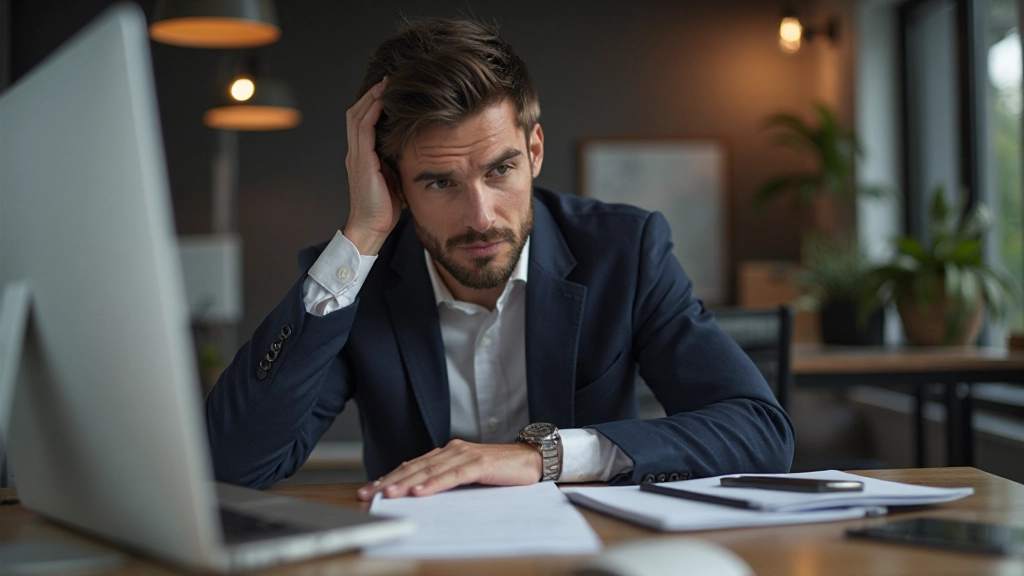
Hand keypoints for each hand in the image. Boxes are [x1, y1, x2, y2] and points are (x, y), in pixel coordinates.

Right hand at [342, 78, 401, 255]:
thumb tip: (417, 149)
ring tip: (386, 83)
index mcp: (362, 157)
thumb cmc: (385, 209)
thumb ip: (398, 162)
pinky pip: (363, 130)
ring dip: (372, 98)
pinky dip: (372, 112)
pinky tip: (384, 101)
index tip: (391, 90)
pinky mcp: (361, 162)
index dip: (373, 104)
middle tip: (389, 79)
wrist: (372, 228)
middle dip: (372, 94)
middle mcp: (356, 153)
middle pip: (356, 113)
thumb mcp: (394, 179)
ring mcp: (356, 156)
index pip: (362, 122)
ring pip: (357, 116)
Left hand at [356, 440, 542, 500]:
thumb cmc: (500, 471)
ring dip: (407, 483)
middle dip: (389, 481)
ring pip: (429, 470)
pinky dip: (435, 483)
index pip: (412, 466)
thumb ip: (446, 481)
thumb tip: (418, 495)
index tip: (369, 490)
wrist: (531, 459)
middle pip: (415, 467)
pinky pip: (453, 475)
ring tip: (388, 494)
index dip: (389, 477)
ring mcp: (465, 455)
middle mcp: (452, 450)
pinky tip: (421, 491)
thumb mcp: (467, 477)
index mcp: (447, 453)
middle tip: (368, 493)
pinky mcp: (480, 463)